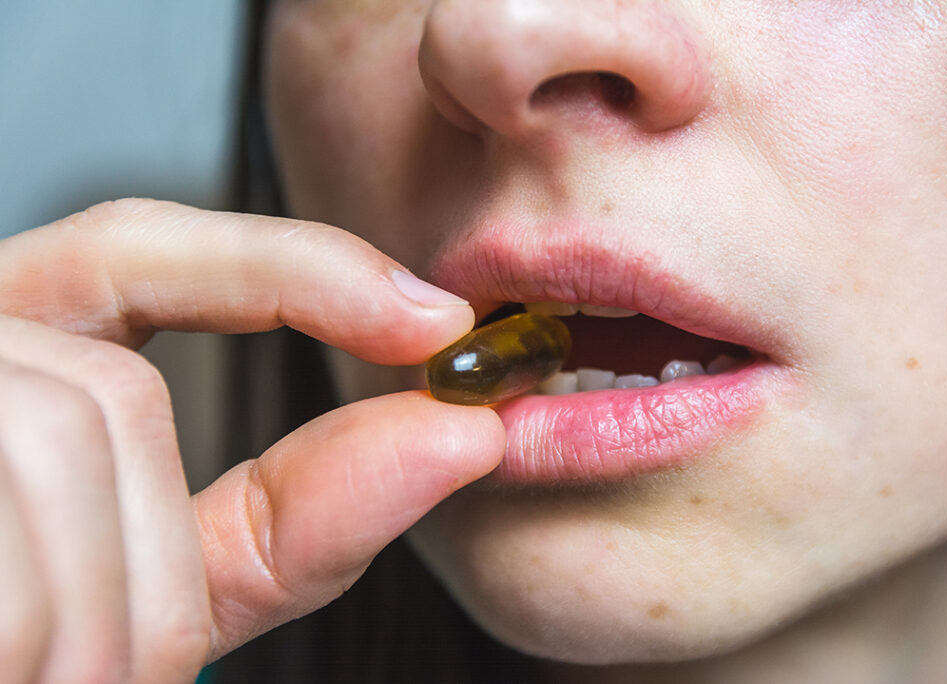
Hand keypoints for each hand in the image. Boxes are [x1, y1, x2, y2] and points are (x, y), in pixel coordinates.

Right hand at [0, 199, 504, 682]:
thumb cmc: (37, 652)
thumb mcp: (159, 595)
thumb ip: (293, 517)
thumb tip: (460, 437)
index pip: (139, 250)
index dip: (292, 269)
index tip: (429, 321)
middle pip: (111, 395)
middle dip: (144, 565)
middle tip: (91, 670)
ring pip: (63, 451)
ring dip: (93, 623)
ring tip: (37, 673)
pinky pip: (18, 518)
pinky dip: (43, 634)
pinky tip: (19, 660)